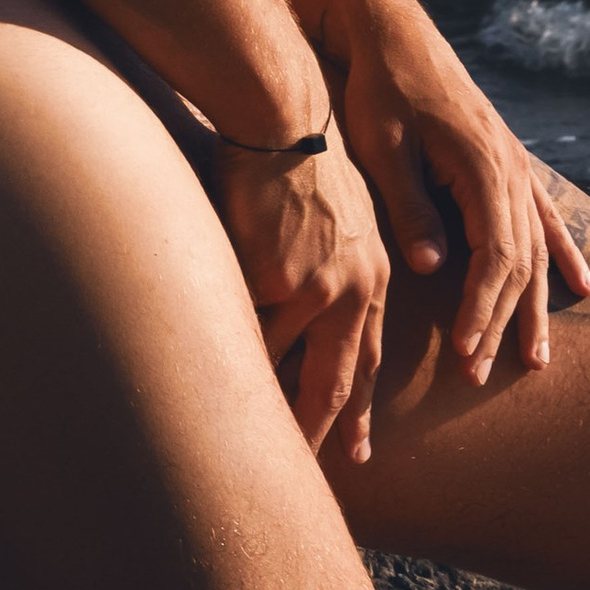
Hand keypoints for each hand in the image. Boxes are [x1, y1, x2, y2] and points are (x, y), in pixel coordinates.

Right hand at [215, 136, 390, 464]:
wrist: (282, 114)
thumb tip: (310, 299)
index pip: (366, 356)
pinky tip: (219, 395)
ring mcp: (315, 289)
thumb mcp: (339, 215)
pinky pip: (249, 337)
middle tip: (318, 476)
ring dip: (272, 411)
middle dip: (327, 432)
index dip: (357, 405)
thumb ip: (334, 264)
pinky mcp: (275, 281)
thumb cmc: (299, 158)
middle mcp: (352, 289)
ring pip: (288, 370)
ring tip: (254, 445)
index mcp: (370, 274)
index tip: (357, 446)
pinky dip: (236, 367)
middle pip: (338, 381)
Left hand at [324, 0, 589, 385]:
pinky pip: (543, 213)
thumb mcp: (383, 146)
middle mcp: (508, 164)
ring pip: (536, 243)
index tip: (464, 356)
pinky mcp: (505, 155)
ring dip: (534, 302)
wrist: (390, 28)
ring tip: (535, 359)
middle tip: (482, 375)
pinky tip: (580, 284)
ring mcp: (513, 159)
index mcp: (482, 163)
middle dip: (503, 320)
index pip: (495, 256)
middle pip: (520, 259)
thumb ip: (410, 206)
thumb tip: (436, 268)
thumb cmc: (378, 87)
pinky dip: (561, 251)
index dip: (482, 310)